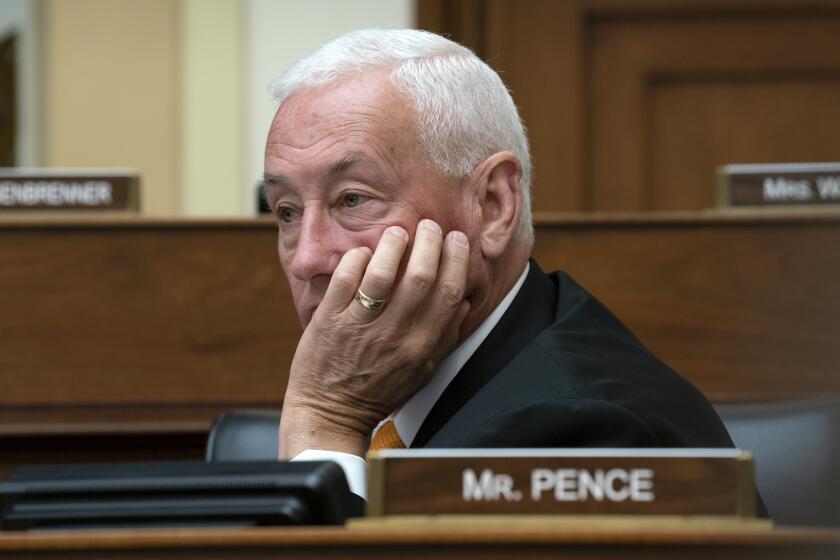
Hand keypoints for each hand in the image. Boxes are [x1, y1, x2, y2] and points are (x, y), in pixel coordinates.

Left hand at [279, 219, 470, 457]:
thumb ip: (445, 339)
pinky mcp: (329, 321)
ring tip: (398, 231)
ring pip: (382, 274)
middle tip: (429, 226)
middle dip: (430, 242)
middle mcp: (394, 336)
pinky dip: (357, 259)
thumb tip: (463, 303)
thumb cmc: (379, 391)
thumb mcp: (422, 373)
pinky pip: (345, 280)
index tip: (456, 239)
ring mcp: (360, 327)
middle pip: (420, 277)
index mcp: (421, 348)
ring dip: (394, 244)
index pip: (448, 293)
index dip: (456, 259)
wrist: (330, 412)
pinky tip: (364, 252)